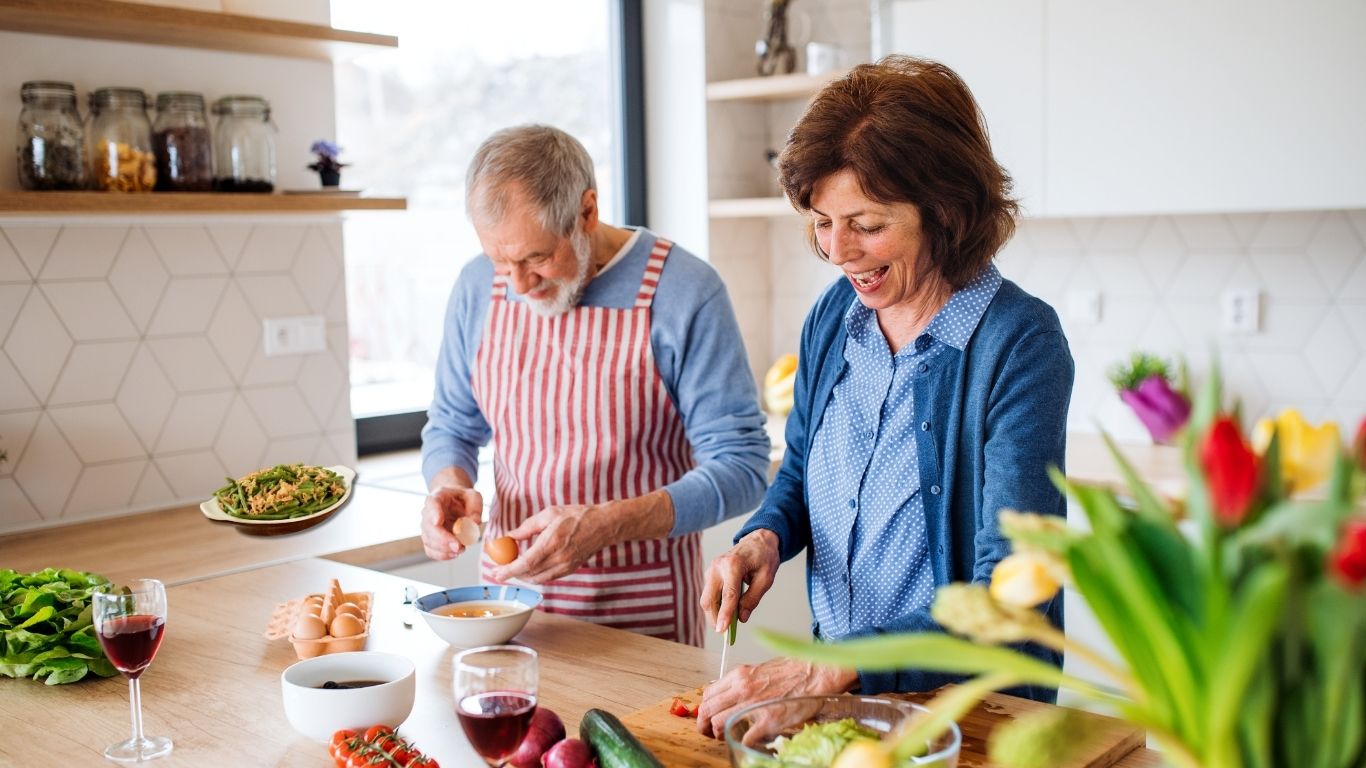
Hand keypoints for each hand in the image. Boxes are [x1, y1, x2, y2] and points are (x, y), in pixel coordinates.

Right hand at [420, 485, 482, 560]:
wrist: (455, 502)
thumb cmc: (463, 498)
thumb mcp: (474, 497)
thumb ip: (475, 508)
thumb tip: (474, 523)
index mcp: (438, 496)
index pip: (432, 503)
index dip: (433, 513)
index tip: (438, 521)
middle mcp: (428, 512)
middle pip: (428, 526)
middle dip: (443, 539)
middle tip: (459, 546)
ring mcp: (427, 527)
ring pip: (428, 540)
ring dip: (444, 549)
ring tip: (461, 549)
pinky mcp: (430, 539)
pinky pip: (430, 550)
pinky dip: (442, 555)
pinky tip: (454, 554)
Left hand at [490, 504, 616, 582]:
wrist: (602, 526)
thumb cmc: (576, 516)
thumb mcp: (549, 514)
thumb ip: (527, 527)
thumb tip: (509, 536)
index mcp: (552, 542)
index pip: (526, 563)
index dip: (509, 570)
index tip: (496, 572)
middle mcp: (559, 558)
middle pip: (529, 574)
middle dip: (511, 575)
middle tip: (498, 571)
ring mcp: (566, 566)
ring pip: (538, 579)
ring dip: (522, 577)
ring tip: (511, 570)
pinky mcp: (570, 570)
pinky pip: (547, 578)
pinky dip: (535, 576)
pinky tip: (528, 569)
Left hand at [696, 657, 857, 738]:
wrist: (816, 674)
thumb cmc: (792, 671)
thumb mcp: (759, 669)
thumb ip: (742, 682)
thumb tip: (729, 693)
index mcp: (739, 675)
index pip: (708, 694)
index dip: (704, 708)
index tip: (707, 715)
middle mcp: (742, 689)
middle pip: (708, 710)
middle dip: (703, 724)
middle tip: (708, 731)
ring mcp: (753, 705)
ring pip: (719, 723)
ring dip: (718, 734)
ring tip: (725, 735)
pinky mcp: (768, 721)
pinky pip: (744, 737)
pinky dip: (741, 741)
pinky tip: (747, 739)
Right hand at [700, 529, 779, 633]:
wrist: (757, 541)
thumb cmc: (763, 557)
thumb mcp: (766, 579)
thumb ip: (753, 598)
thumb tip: (741, 617)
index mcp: (733, 565)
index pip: (728, 595)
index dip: (724, 615)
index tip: (722, 631)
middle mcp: (717, 567)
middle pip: (709, 599)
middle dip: (715, 618)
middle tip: (726, 633)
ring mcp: (711, 570)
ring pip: (706, 599)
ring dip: (715, 613)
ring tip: (729, 623)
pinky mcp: (710, 574)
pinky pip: (709, 594)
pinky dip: (716, 606)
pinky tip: (727, 610)